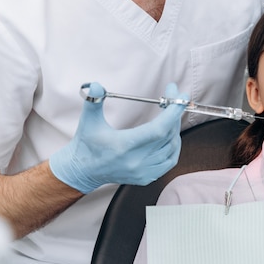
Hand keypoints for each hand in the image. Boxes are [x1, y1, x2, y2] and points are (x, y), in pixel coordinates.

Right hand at [49, 82, 187, 193]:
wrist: (83, 172)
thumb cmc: (86, 144)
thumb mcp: (88, 121)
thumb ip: (93, 101)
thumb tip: (95, 85)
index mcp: (124, 146)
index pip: (158, 129)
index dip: (172, 112)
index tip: (179, 96)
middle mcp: (136, 161)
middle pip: (168, 135)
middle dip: (174, 114)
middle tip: (173, 97)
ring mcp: (143, 172)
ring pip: (172, 147)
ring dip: (175, 128)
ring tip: (170, 113)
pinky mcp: (146, 178)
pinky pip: (170, 160)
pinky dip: (174, 145)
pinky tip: (171, 134)